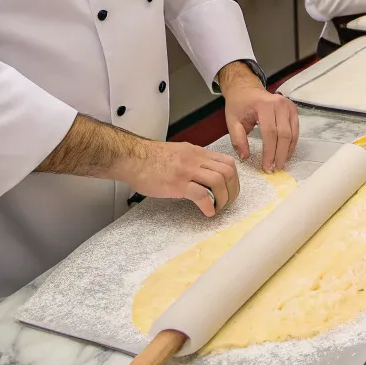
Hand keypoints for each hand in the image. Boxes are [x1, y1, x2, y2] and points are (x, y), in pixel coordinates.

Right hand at [121, 140, 239, 216]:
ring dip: (223, 199)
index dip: (234, 178)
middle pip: (228, 171)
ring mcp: (187, 170)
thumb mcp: (178, 152)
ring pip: (218, 181)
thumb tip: (203, 173)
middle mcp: (195, 159)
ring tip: (217, 208)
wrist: (131, 157)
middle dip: (233, 190)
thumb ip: (193, 160)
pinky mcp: (177, 183)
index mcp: (197, 152)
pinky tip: (206, 212)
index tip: (230, 190)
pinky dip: (208, 206)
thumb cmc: (149, 157)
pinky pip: (201, 194)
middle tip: (227, 203)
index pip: (227, 161)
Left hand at [220, 65, 298, 173]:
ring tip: (280, 164)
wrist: (246, 89)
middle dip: (280, 155)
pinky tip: (286, 153)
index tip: (266, 167)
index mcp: (264, 105)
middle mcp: (279, 104)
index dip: (269, 152)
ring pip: (292, 133)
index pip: (270, 133)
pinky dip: (292, 143)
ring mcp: (288, 106)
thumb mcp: (232, 121)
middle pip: (284, 134)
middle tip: (275, 169)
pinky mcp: (293, 109)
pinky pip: (295, 130)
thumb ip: (238, 139)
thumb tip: (245, 157)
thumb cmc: (239, 104)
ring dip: (287, 151)